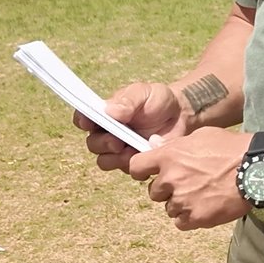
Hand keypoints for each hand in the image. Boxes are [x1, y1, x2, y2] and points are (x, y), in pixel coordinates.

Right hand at [75, 81, 189, 170]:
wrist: (181, 114)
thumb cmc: (158, 99)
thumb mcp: (143, 93)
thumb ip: (127, 100)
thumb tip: (110, 111)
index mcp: (105, 114)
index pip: (83, 118)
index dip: (82, 121)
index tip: (88, 123)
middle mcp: (108, 133)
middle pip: (92, 144)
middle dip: (102, 144)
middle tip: (117, 142)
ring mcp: (119, 149)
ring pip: (104, 161)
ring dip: (115, 158)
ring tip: (130, 151)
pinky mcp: (134, 161)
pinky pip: (126, 169)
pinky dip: (133, 164)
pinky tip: (144, 154)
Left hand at [126, 128, 255, 230]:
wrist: (255, 169)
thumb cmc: (230, 148)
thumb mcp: (201, 136)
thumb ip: (175, 145)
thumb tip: (156, 146)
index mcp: (169, 156)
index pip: (136, 167)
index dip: (141, 170)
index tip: (148, 172)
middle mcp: (171, 179)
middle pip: (153, 192)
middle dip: (166, 189)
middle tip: (187, 183)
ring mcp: (182, 200)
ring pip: (169, 208)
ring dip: (180, 203)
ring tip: (201, 194)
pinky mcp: (195, 218)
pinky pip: (181, 222)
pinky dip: (190, 217)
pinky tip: (204, 206)